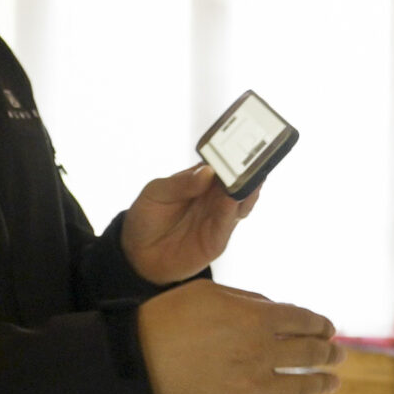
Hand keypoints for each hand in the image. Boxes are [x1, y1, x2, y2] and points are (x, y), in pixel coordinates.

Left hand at [121, 164, 255, 283]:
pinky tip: (239, 196)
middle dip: (248, 167)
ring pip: (242, 199)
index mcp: (200, 180)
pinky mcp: (218, 237)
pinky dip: (237, 208)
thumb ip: (181, 184)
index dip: (231, 152)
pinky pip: (231, 221)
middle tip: (256, 154)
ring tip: (253, 173)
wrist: (138, 254)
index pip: (220, 163)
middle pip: (237, 179)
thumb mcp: (156, 193)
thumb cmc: (146, 217)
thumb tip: (208, 171)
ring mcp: (218, 217)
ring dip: (249, 186)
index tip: (241, 140)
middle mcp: (214, 197)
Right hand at [136, 281, 343, 393]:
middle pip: (312, 354)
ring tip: (331, 382)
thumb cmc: (170, 317)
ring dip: (323, 383)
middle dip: (330, 354)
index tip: (329, 330)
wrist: (137, 358)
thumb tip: (281, 313)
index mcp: (257, 318)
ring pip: (303, 386)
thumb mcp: (210, 292)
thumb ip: (252, 300)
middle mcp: (263, 352)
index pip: (307, 321)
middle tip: (338, 355)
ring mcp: (254, 386)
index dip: (323, 325)